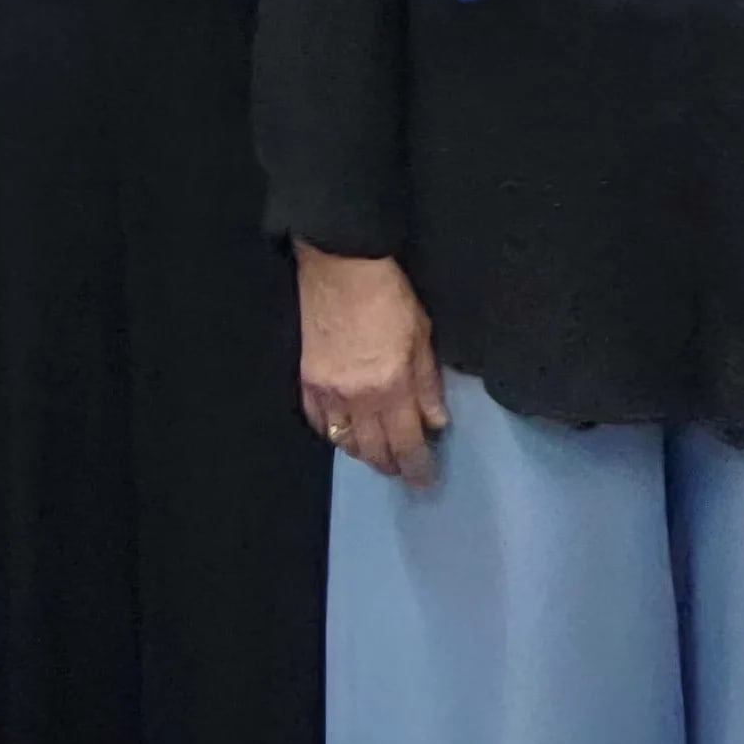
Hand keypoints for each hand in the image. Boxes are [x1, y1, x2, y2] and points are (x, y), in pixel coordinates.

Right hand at [296, 244, 447, 484]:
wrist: (340, 265)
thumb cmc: (389, 294)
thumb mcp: (422, 335)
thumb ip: (428, 383)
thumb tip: (436, 421)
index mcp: (391, 387)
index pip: (406, 444)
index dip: (417, 467)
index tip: (425, 478)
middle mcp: (358, 398)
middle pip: (373, 451)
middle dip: (391, 465)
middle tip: (403, 469)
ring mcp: (328, 391)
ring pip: (344, 442)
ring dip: (363, 453)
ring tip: (377, 452)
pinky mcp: (307, 379)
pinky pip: (317, 422)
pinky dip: (332, 433)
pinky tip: (344, 431)